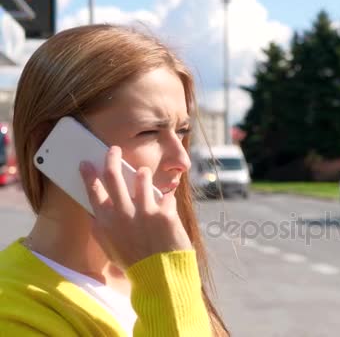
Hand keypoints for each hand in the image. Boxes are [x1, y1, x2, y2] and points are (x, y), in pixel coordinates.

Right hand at [79, 146, 191, 269]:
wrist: (161, 275)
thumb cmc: (134, 261)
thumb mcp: (110, 246)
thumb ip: (102, 226)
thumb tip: (97, 208)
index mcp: (105, 222)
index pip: (93, 191)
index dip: (89, 174)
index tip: (86, 162)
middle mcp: (122, 213)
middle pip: (113, 175)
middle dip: (112, 158)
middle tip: (113, 149)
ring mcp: (145, 211)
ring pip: (142, 178)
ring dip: (143, 175)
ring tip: (144, 177)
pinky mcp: (165, 212)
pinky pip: (166, 196)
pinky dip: (166, 200)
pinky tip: (167, 209)